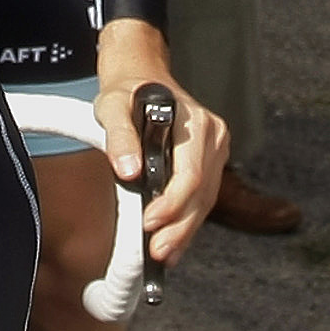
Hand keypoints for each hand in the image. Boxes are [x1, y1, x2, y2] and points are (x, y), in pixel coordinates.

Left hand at [92, 22, 224, 265]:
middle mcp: (213, 136)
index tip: (149, 223)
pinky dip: (188, 221)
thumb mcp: (113, 107)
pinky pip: (203, 197)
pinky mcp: (211, 161)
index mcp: (196, 123)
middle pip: (202, 193)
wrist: (141, 75)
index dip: (172, 204)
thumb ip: (120, 137)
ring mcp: (215, 150)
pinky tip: (175, 243)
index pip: (191, 174)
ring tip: (164, 255)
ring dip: (185, 230)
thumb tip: (127, 171)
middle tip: (157, 253)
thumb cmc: (126, 92)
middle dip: (180, 227)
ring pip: (205, 200)